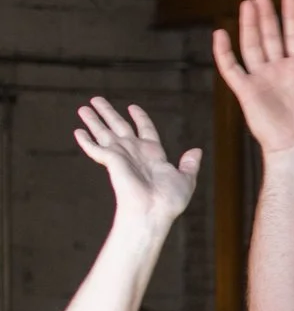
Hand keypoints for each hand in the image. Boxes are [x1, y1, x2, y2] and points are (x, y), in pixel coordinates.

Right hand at [75, 99, 199, 233]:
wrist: (153, 211)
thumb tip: (197, 150)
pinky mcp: (111, 161)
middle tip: (96, 99)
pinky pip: (95, 148)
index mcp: (153, 153)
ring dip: (93, 120)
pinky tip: (78, 131)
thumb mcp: (185, 179)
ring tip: (83, 108)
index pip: (145, 129)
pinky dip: (86, 140)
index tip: (132, 107)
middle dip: (108, 113)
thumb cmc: (169, 200)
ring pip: (104, 132)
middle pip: (119, 126)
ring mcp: (121, 156)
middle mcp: (135, 152)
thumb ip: (190, 164)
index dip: (139, 117)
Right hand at [210, 0, 293, 154]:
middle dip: (266, 14)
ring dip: (249, 25)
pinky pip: (231, 67)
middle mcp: (280, 70)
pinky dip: (223, 51)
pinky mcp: (245, 90)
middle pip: (271, 35)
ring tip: (247, 4)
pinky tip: (220, 34)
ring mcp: (262, 79)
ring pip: (252, 45)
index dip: (292, 15)